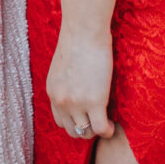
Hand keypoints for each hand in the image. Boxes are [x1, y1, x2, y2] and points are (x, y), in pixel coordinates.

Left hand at [46, 25, 114, 142]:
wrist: (84, 30)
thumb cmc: (78, 41)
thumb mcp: (63, 67)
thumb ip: (66, 83)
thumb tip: (77, 90)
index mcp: (52, 91)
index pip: (60, 120)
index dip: (75, 121)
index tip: (87, 116)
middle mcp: (60, 100)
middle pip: (71, 130)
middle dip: (85, 128)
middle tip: (98, 120)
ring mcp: (76, 103)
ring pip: (85, 133)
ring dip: (96, 130)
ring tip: (106, 121)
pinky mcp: (94, 101)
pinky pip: (100, 129)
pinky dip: (107, 130)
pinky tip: (112, 123)